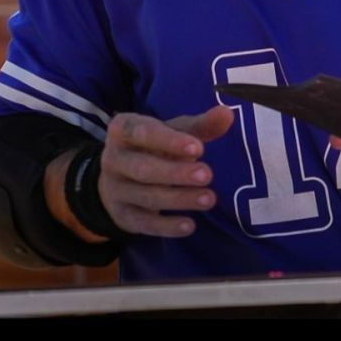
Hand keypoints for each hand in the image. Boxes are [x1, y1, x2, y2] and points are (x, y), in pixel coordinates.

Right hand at [94, 105, 234, 237]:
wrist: (120, 176)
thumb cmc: (154, 146)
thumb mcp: (173, 130)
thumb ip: (200, 125)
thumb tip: (227, 114)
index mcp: (123, 129)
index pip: (144, 133)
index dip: (170, 141)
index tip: (199, 148)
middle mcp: (113, 159)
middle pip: (143, 168)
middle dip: (176, 173)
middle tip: (208, 175)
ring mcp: (114, 189)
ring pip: (146, 196)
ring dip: (178, 199)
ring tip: (209, 199)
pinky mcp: (121, 215)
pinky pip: (143, 223)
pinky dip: (166, 226)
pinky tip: (190, 225)